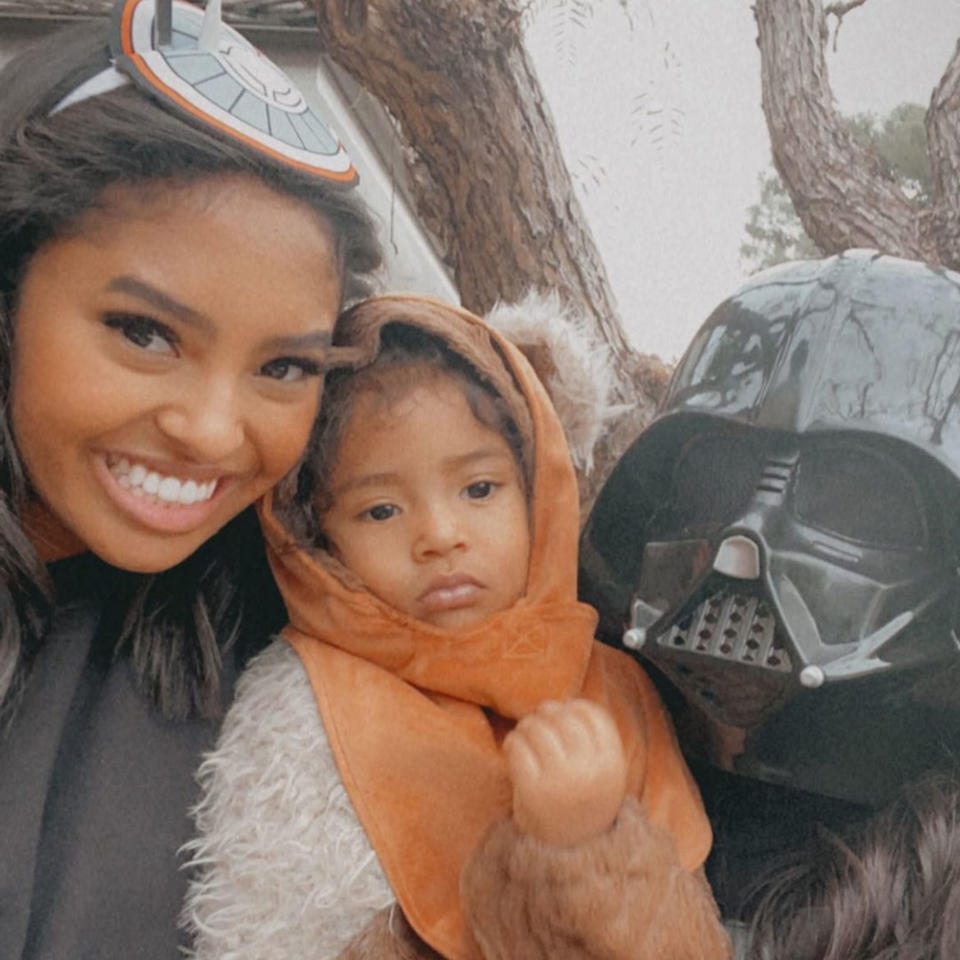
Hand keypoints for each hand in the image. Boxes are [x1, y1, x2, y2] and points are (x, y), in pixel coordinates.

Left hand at [504, 699, 627, 846]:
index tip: (564, 713)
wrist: (568, 853)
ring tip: (525, 734)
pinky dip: (512, 742)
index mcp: (611, 765)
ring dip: (527, 725)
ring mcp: (560, 781)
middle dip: (547, 712)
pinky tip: (513, 748)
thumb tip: (564, 703)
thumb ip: (593, 740)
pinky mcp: (531, 791)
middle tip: (538, 720)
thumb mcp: (603, 773)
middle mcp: (588, 772)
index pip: (593, 715)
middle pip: (563, 718)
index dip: (575, 707)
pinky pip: (517, 747)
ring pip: (538, 728)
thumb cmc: (582, 800)